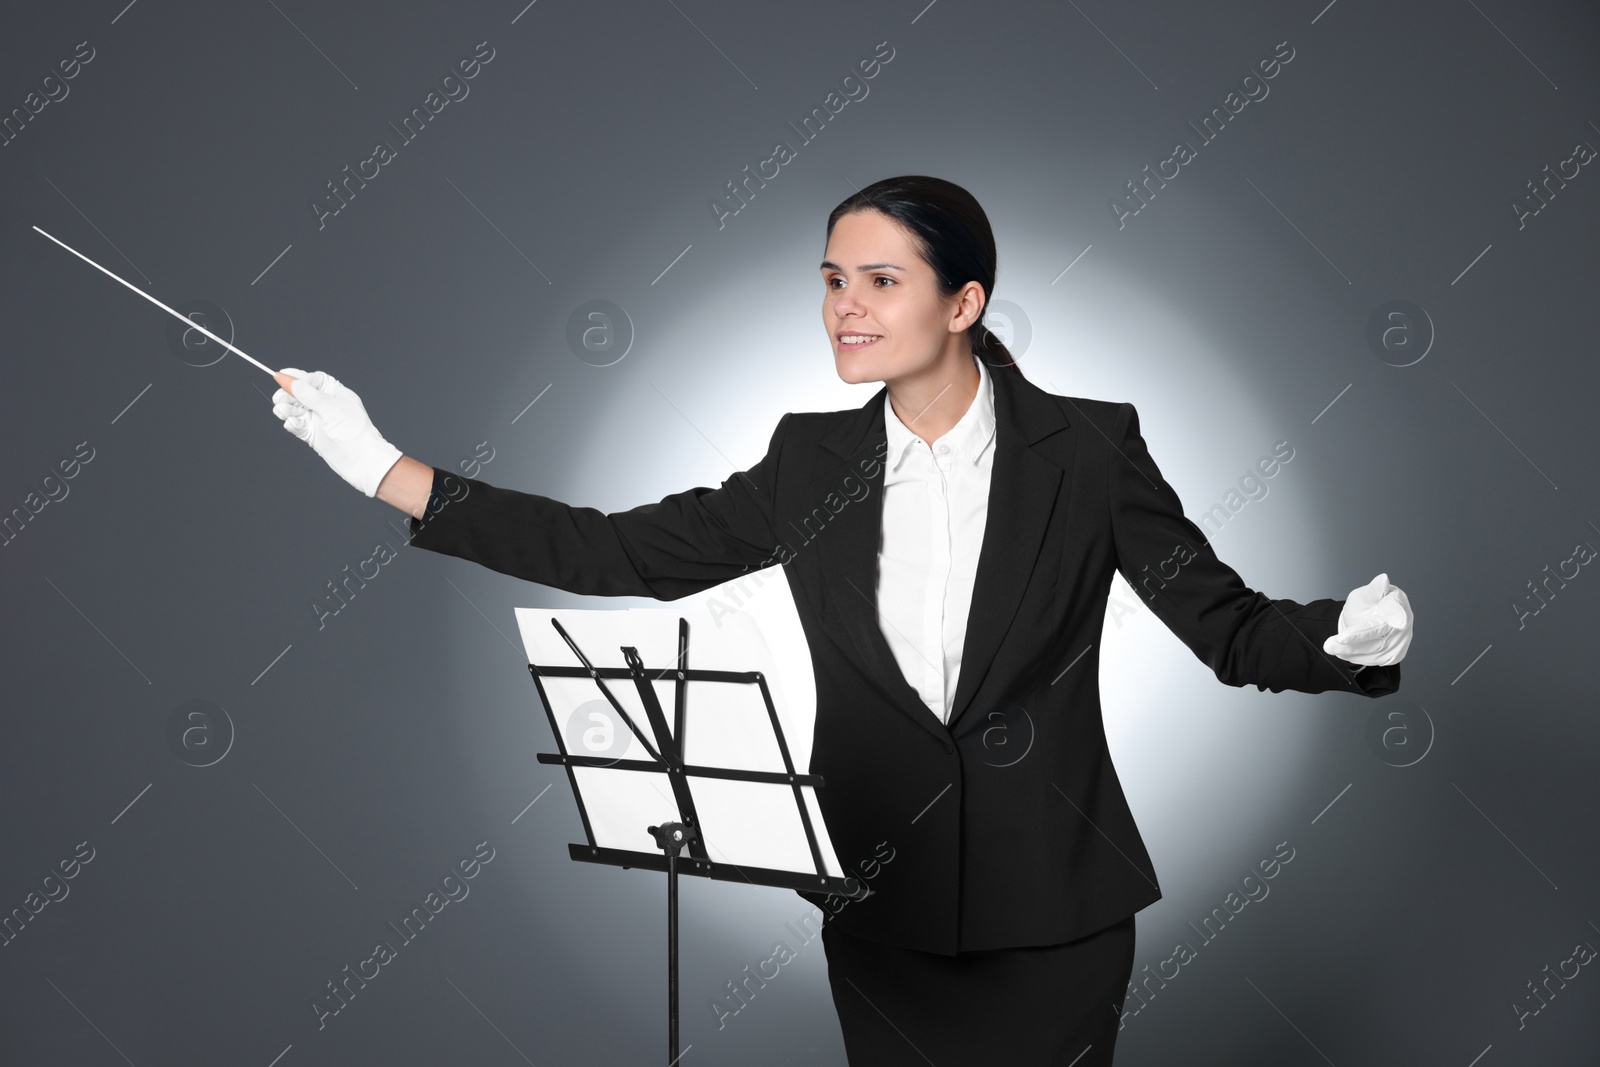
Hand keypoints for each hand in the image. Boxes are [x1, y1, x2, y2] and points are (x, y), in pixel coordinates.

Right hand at [271, 368, 402, 497]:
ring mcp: (318, 420)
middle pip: (300, 394)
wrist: (361, 460)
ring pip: (295, 410)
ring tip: (282, 411)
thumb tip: (292, 382)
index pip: (314, 380)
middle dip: (288, 394)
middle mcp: (326, 405)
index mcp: (336, 393)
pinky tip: (291, 424)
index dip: (297, 377)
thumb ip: (310, 396)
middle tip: (278, 398)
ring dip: (287, 409)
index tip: (281, 376)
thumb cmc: (354, 431)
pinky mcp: (312, 434)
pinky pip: (297, 425)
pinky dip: (292, 424)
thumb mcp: (332, 409)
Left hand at [1323, 572, 1412, 667]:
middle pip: (1379, 632)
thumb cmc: (1364, 606)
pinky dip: (1355, 656)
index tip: (1399, 622)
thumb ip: (1373, 590)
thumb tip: (1383, 579)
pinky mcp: (1395, 655)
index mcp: (1397, 601)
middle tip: (1329, 645)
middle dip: (1354, 639)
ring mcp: (1401, 640)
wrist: (1363, 623)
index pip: (1394, 610)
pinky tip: (1343, 651)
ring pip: (1374, 650)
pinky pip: (1373, 659)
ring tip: (1330, 646)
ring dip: (1349, 650)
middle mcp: (1405, 622)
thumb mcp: (1363, 595)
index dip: (1396, 615)